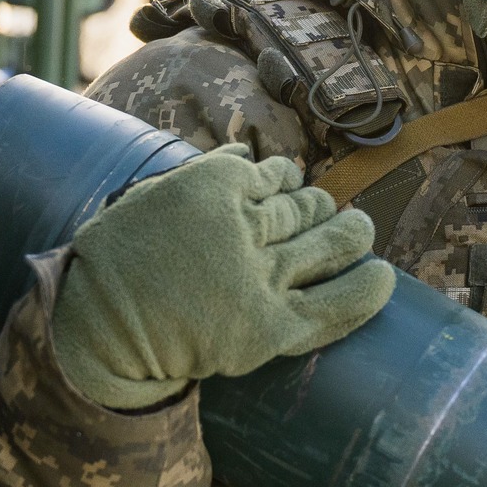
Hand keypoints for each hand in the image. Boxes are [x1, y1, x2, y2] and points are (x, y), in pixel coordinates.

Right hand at [51, 146, 394, 409]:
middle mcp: (245, 226)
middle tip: (327, 213)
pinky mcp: (271, 327)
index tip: (287, 188)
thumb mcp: (154, 196)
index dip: (288, 180)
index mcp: (215, 186)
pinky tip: (385, 278)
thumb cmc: (119, 261)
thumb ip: (207, 173)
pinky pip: (335, 307)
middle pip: (308, 206)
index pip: (276, 172)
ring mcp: (261, 278)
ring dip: (353, 234)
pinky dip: (366, 290)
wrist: (102, 331)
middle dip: (320, 208)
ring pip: (331, 243)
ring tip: (362, 231)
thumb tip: (251, 154)